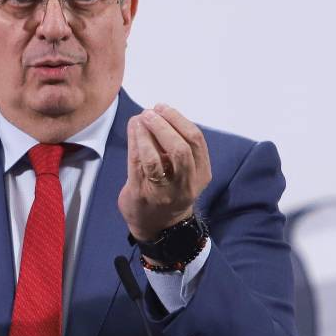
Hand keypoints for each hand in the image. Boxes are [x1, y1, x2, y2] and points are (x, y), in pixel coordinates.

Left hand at [118, 104, 212, 242]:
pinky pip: (140, 164)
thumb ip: (176, 146)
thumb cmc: (170, 190)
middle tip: (151, 112)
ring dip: (149, 133)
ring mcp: (164, 191)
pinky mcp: (143, 193)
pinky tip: (134, 130)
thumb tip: (156, 113)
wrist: (159, 226)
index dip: (179, 120)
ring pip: (157, 159)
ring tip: (141, 119)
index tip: (164, 108)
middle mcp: (186, 184)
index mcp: (201, 174)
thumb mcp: (184, 171)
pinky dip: (137, 142)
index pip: (196, 141)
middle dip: (165, 125)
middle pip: (182, 149)